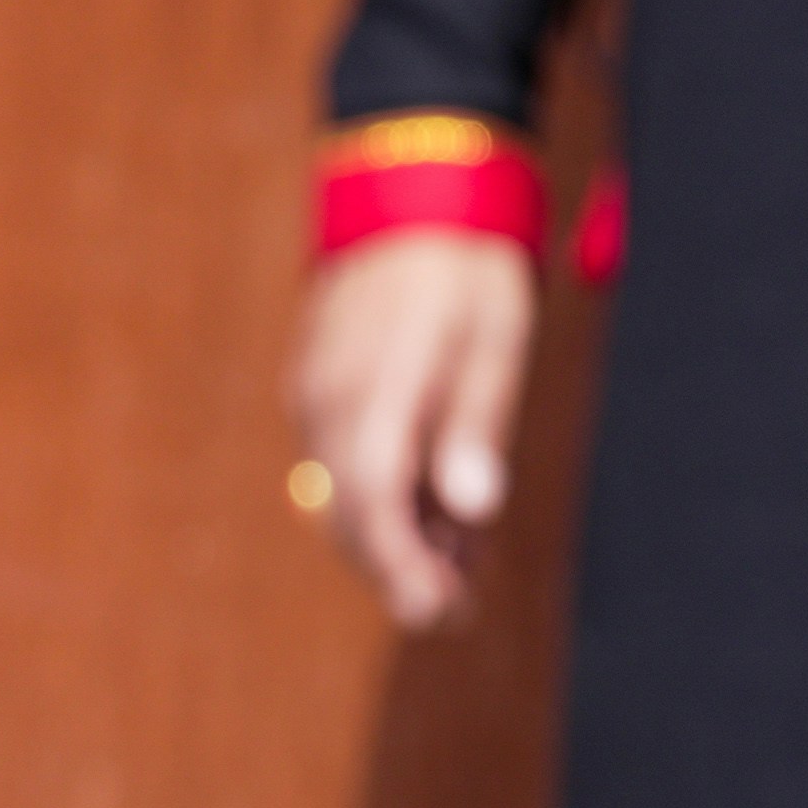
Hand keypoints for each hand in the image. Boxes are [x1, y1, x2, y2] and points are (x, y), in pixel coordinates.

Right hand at [285, 234, 537, 629]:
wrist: (410, 195)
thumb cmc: (465, 270)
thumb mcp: (494, 341)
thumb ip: (476, 426)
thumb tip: (472, 510)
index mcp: (376, 387)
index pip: (374, 499)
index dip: (402, 564)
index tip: (436, 612)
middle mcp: (328, 401)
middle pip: (347, 513)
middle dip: (397, 570)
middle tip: (456, 610)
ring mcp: (313, 397)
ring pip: (338, 496)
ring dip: (392, 538)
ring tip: (458, 561)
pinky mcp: (316, 392)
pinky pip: (338, 465)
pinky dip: (381, 498)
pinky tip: (430, 506)